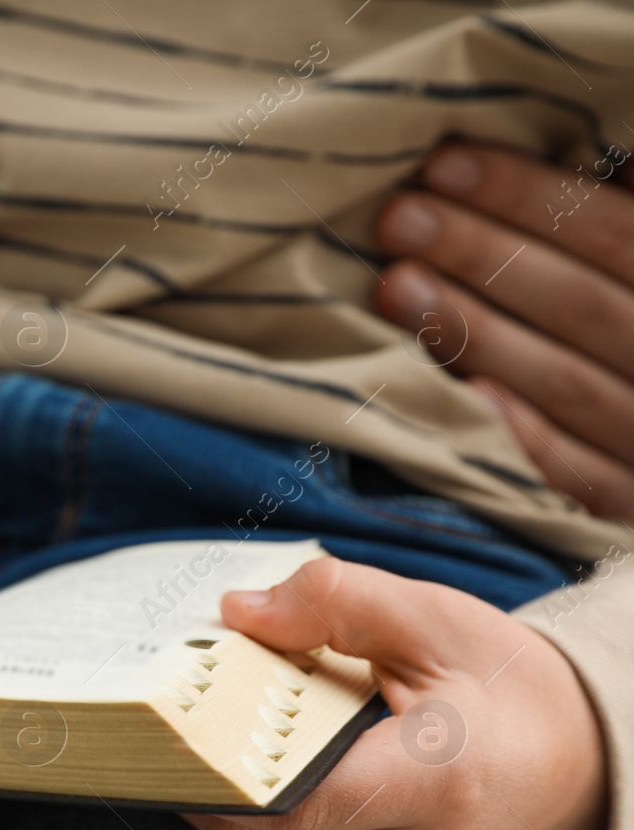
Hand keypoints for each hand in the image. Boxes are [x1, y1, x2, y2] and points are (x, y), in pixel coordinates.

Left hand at [183, 558, 606, 829]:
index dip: (212, 764)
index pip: (286, 800)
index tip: (165, 717)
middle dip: (200, 775)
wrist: (584, 758)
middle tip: (157, 716)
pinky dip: (255, 814)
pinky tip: (239, 760)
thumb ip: (337, 601)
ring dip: (222, 797)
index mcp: (430, 784)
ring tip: (192, 731)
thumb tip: (239, 611)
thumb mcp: (433, 619)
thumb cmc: (513, 687)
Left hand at [376, 140, 633, 517]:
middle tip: (396, 219)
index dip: (528, 195)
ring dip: (477, 332)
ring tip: (393, 286)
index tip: (441, 162)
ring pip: (568, 383)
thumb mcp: (630, 261)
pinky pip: (578, 476)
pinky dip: (523, 436)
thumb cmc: (628, 316)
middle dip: (483, 256)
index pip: (616, 234)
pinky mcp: (627, 508)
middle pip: (580, 304)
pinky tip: (461, 393)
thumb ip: (617, 209)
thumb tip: (590, 149)